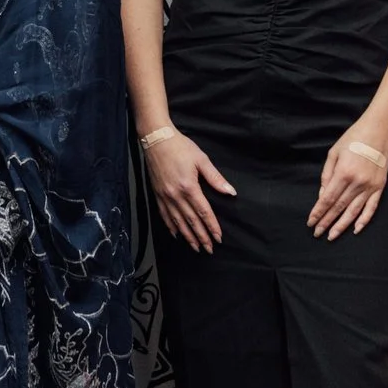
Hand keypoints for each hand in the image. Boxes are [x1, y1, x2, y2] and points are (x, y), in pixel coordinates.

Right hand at [142, 130, 234, 253]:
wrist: (156, 139)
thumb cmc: (181, 147)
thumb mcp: (202, 160)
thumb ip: (216, 179)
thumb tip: (231, 192)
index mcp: (189, 187)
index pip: (203, 212)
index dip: (212, 226)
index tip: (218, 238)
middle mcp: (176, 195)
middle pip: (191, 221)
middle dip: (201, 236)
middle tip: (209, 249)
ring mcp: (165, 196)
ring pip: (178, 221)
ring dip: (187, 236)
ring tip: (196, 247)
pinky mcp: (157, 194)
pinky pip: (164, 215)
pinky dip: (171, 227)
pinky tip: (176, 234)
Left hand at [310, 122, 387, 239]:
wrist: (379, 131)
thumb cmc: (353, 139)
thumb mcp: (334, 153)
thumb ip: (326, 175)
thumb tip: (322, 195)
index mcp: (343, 173)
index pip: (328, 199)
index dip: (318, 212)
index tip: (310, 223)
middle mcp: (357, 182)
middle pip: (339, 207)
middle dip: (326, 222)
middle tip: (317, 233)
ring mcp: (370, 186)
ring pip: (354, 211)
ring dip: (342, 225)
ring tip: (332, 236)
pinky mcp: (380, 187)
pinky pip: (371, 208)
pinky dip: (364, 220)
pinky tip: (356, 230)